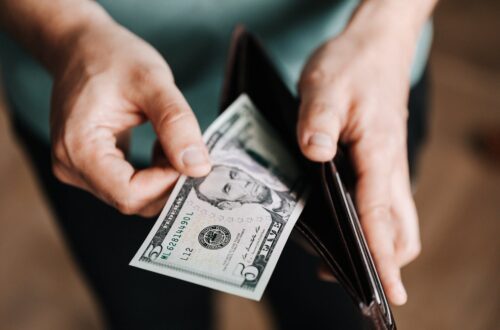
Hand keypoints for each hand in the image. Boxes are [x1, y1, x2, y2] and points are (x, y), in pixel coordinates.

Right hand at [50, 17, 210, 216]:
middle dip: (168, 181)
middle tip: (190, 151)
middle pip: (131, 200)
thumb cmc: (112, 57)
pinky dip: (153, 173)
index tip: (191, 159)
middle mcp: (71, 166)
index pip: (129, 194)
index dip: (167, 184)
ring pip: (133, 196)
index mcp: (78, 147)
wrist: (82, 46)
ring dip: (162, 177)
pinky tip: (161, 147)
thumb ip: (177, 124)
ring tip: (172, 142)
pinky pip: (128, 186)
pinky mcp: (90, 167)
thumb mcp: (152, 82)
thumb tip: (198, 168)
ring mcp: (78, 169)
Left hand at [298, 8, 420, 304]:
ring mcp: (387, 166)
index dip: (382, 257)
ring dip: (377, 245)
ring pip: (395, 219)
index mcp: (379, 152)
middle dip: (384, 261)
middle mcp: (389, 166)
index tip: (387, 292)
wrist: (374, 45)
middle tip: (354, 283)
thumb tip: (314, 154)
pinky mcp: (378, 161)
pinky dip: (370, 224)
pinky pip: (381, 203)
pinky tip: (339, 224)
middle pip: (400, 229)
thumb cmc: (352, 63)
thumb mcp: (325, 85)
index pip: (381, 215)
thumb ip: (318, 121)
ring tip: (340, 263)